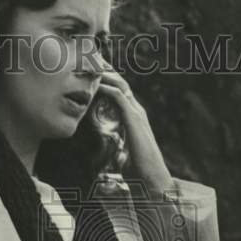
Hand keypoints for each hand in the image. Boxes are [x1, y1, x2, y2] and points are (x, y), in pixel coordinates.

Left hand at [96, 61, 173, 197]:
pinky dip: (107, 87)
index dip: (105, 80)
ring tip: (89, 64)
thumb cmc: (138, 172)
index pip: (119, 91)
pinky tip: (94, 84)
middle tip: (87, 59)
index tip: (89, 73)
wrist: (153, 180)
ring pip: (120, 84)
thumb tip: (103, 152)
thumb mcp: (121, 154)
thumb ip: (113, 147)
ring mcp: (137, 114)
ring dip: (104, 74)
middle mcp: (136, 111)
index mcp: (133, 118)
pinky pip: (119, 97)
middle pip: (119, 82)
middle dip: (104, 70)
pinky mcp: (134, 120)